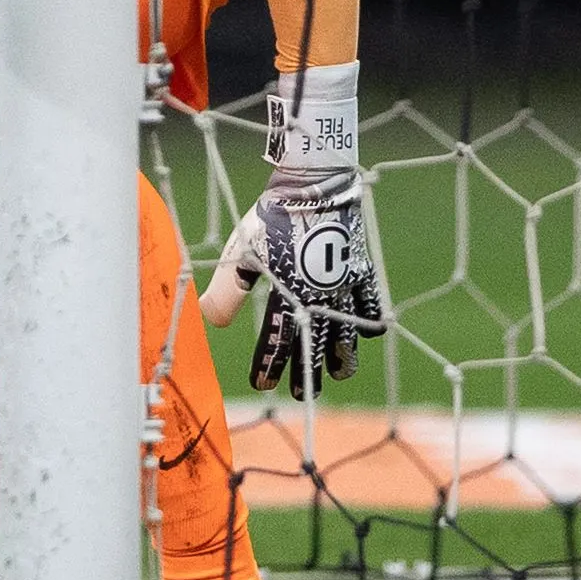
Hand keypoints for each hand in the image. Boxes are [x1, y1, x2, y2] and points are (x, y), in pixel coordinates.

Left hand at [203, 157, 386, 398]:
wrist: (314, 185)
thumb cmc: (273, 217)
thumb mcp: (242, 252)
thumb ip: (227, 289)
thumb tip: (211, 321)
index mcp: (289, 293)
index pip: (278, 339)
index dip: (269, 364)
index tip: (263, 383)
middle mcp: (321, 296)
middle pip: (315, 345)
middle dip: (307, 372)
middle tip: (301, 394)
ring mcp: (345, 285)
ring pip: (346, 333)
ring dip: (342, 357)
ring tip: (339, 374)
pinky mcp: (361, 270)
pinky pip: (369, 305)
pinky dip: (368, 322)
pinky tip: (365, 334)